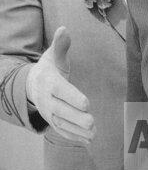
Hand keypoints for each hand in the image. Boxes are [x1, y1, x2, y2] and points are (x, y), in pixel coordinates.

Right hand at [26, 26, 94, 143]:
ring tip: (93, 134)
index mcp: (48, 82)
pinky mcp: (53, 121)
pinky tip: (89, 141)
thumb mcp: (53, 56)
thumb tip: (64, 29)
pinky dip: (74, 137)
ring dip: (77, 130)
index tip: (86, 103)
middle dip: (76, 118)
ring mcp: (49, 113)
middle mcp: (47, 99)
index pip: (59, 91)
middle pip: (61, 111)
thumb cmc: (49, 68)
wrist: (32, 85)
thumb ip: (61, 45)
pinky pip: (62, 131)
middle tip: (92, 122)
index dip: (71, 97)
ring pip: (62, 124)